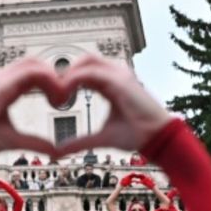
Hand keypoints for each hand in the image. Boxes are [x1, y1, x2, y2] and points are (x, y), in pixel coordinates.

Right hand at [0, 57, 67, 155]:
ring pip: (34, 63)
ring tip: (61, 97)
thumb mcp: (13, 139)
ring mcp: (0, 78)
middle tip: (64, 96)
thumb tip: (54, 150)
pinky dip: (47, 79)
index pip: (32, 74)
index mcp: (4, 88)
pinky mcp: (1, 83)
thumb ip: (34, 142)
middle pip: (34, 64)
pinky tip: (54, 96)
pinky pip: (30, 72)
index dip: (49, 82)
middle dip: (53, 76)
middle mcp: (2, 78)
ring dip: (52, 76)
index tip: (60, 99)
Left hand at [54, 55, 172, 156]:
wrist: (159, 137)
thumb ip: (80, 141)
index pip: (86, 70)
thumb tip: (59, 151)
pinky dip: (74, 80)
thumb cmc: (137, 135)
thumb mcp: (102, 138)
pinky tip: (64, 94)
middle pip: (85, 60)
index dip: (68, 78)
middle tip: (51, 88)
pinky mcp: (119, 81)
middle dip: (66, 70)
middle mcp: (117, 74)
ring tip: (57, 92)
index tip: (53, 93)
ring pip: (86, 61)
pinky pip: (90, 73)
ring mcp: (119, 74)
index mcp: (113, 83)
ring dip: (69, 73)